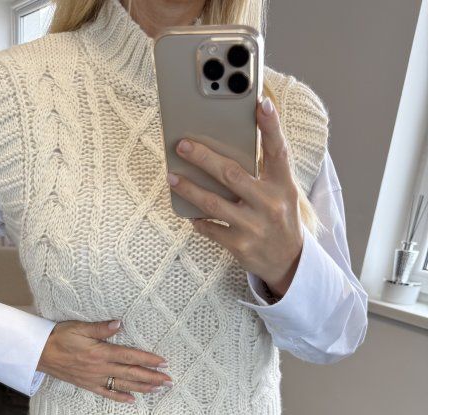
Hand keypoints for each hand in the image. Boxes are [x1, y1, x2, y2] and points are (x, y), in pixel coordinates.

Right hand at [37, 319, 172, 403]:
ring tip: (158, 389)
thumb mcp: (79, 327)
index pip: (130, 356)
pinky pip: (107, 393)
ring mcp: (95, 379)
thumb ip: (101, 328)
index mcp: (101, 352)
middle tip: (169, 381)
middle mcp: (100, 368)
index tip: (163, 362)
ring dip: (142, 387)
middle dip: (152, 377)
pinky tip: (132, 400)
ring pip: (123, 385)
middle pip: (131, 373)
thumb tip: (120, 324)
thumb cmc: (60, 337)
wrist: (39, 353)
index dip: (148, 360)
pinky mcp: (88, 385)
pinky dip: (120, 397)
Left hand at [167, 95, 302, 296]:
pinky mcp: (240, 246)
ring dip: (189, 188)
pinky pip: (210, 228)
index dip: (271, 127)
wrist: (289, 261)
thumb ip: (265, 170)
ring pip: (213, 203)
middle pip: (232, 175)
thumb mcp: (283, 191)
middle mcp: (270, 205)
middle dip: (204, 158)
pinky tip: (189, 211)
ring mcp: (254, 226)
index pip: (279, 151)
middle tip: (183, 145)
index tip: (261, 104)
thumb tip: (231, 143)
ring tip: (172, 177)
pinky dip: (198, 219)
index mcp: (284, 186)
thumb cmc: (280, 217)